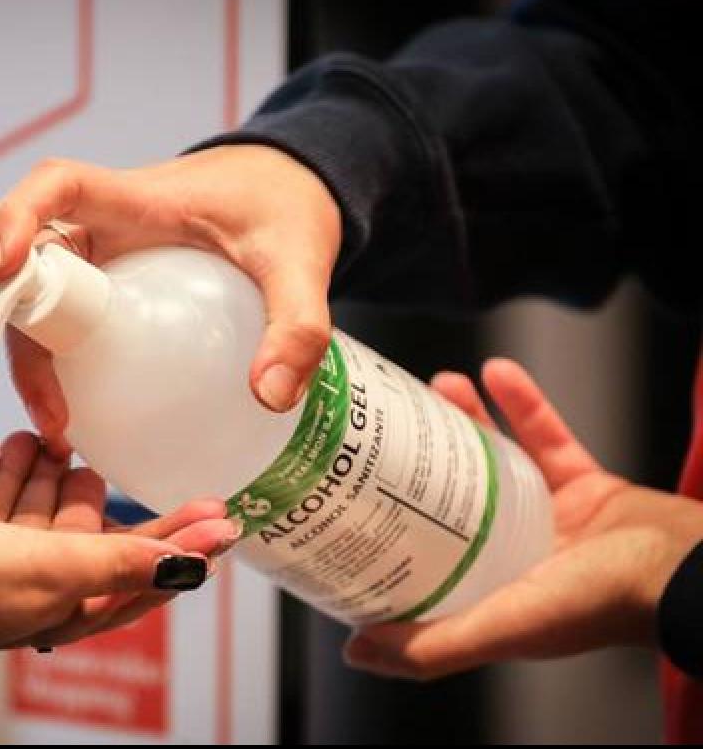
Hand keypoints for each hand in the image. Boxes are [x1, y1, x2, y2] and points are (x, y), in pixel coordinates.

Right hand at [0, 146, 341, 455]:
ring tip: (61, 430)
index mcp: (135, 200)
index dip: (15, 217)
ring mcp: (101, 260)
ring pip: (41, 303)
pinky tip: (85, 419)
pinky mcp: (111, 290)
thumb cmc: (283, 207)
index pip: (57, 187)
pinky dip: (64, 366)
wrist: (287, 191)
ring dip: (35, 362)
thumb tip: (270, 396)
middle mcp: (102, 227)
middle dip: (20, 333)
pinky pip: (70, 323)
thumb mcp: (300, 260)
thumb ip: (296, 323)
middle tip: (50, 408)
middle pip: (31, 266)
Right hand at [0, 426, 240, 650]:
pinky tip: (31, 448)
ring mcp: (6, 560)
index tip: (224, 518)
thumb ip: (122, 563)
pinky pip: (12, 500)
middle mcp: (44, 586)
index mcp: (72, 605)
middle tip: (156, 474)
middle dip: (119, 506)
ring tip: (77, 450)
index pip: (145, 574)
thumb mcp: (54, 570)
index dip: (186, 547)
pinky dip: (24, 475)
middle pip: (101, 540)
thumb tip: (191, 568)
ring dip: (65, 482)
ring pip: (53, 514)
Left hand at [343, 358, 702, 679]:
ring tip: (437, 385)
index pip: (426, 559)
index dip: (390, 529)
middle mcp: (517, 555)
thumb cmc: (603, 603)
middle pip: (454, 500)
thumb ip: (431, 645)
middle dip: (422, 460)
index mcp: (492, 590)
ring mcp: (553, 520)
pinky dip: (525, 404)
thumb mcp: (503, 628)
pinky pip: (548, 436)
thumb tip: (357, 650)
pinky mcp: (588, 487)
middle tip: (392, 423)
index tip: (354, 492)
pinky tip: (498, 372)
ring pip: (496, 461)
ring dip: (467, 421)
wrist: (688, 567)